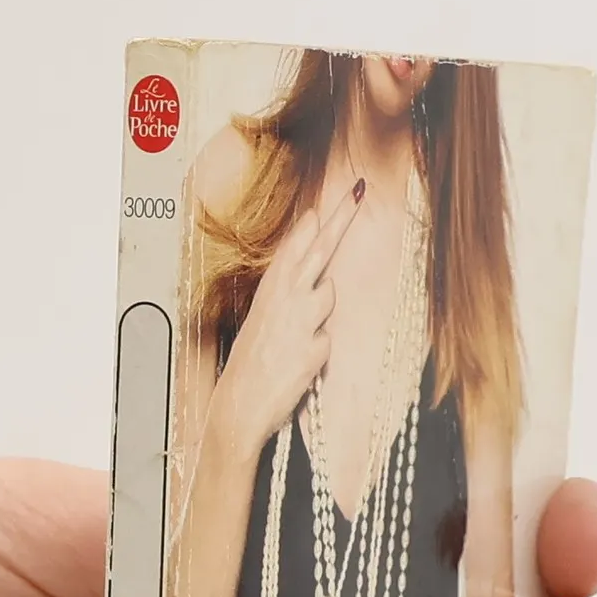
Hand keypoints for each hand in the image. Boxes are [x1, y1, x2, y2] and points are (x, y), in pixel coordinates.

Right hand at [210, 181, 361, 455]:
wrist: (238, 406)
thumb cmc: (250, 366)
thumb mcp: (262, 322)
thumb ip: (285, 296)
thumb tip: (314, 278)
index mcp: (269, 290)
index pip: (295, 246)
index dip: (314, 222)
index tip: (330, 199)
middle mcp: (284, 298)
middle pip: (319, 249)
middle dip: (340, 218)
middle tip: (359, 190)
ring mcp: (300, 320)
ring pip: (328, 296)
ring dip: (319, 313)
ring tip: (294, 340)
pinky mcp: (314, 348)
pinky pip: (327, 340)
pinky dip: (317, 353)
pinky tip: (298, 366)